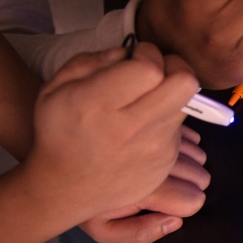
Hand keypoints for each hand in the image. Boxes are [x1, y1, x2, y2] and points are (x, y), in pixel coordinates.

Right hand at [24, 43, 197, 223]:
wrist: (65, 189)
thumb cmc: (60, 133)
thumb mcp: (55, 89)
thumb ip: (91, 61)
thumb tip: (127, 52)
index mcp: (99, 105)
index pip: (150, 68)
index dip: (149, 53)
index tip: (138, 55)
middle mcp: (131, 128)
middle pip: (184, 83)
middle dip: (176, 66)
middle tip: (159, 69)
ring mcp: (154, 148)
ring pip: (186, 104)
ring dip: (172, 93)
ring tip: (149, 98)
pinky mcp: (166, 162)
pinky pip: (179, 128)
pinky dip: (166, 119)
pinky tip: (144, 125)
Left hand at [80, 126, 209, 242]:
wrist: (64, 156)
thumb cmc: (85, 195)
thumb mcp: (103, 229)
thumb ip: (140, 234)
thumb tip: (175, 221)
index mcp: (145, 190)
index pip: (193, 201)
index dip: (185, 205)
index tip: (171, 205)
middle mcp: (156, 161)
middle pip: (200, 177)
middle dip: (190, 185)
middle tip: (170, 187)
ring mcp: (161, 139)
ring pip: (200, 156)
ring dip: (190, 166)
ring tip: (169, 170)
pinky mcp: (161, 124)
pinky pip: (192, 137)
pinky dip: (186, 146)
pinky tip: (167, 152)